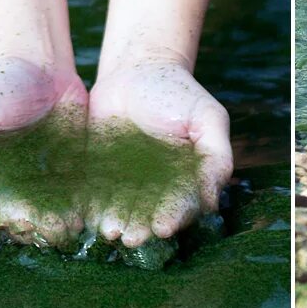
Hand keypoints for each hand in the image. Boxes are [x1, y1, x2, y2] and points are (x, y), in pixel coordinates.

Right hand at [0, 56, 88, 249]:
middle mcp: (21, 185)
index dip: (8, 218)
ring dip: (65, 223)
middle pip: (30, 217)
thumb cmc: (0, 87)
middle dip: (41, 228)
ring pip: (58, 210)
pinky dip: (88, 204)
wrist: (42, 67)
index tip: (20, 220)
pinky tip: (95, 210)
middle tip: (54, 230)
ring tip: (74, 227)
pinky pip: (84, 191)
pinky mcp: (79, 168)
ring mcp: (51, 179)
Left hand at [88, 61, 232, 246]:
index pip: (183, 203)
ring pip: (124, 208)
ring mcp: (128, 181)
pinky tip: (89, 216)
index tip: (164, 227)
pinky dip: (93, 207)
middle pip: (152, 212)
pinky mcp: (100, 173)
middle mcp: (159, 185)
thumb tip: (214, 197)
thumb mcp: (207, 117)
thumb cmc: (177, 92)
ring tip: (110, 231)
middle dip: (143, 227)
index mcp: (188, 177)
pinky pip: (97, 194)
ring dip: (119, 222)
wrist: (135, 70)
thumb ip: (217, 155)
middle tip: (133, 237)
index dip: (175, 216)